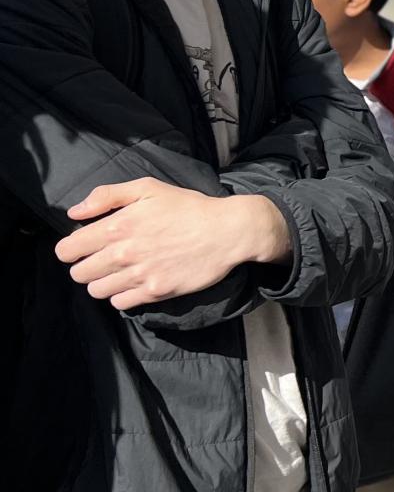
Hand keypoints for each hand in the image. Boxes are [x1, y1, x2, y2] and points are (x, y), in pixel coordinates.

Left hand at [57, 180, 290, 309]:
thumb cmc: (189, 207)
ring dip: (102, 282)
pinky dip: (121, 296)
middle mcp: (123, 253)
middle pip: (79, 273)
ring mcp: (140, 275)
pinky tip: (133, 283)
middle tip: (102, 259)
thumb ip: (106, 196)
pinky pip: (120, 303)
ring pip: (97, 291)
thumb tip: (74, 213)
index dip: (71, 248)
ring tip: (118, 272)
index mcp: (117, 226)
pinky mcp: (157, 292)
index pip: (67, 250)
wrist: (228, 231)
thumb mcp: (148, 188)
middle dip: (85, 266)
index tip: (83, 246)